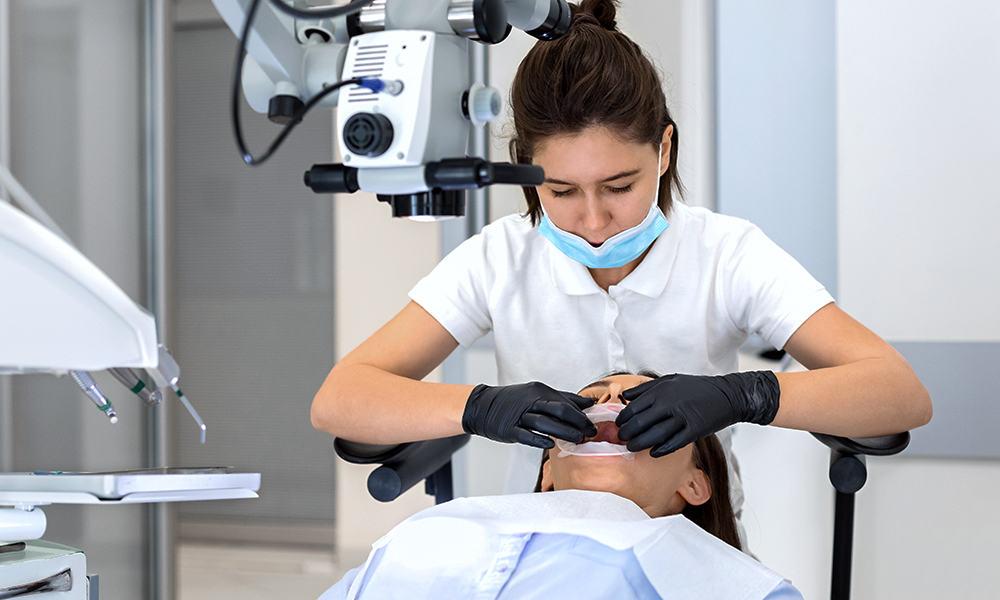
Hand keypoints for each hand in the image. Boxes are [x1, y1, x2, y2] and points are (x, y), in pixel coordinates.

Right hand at [462, 382, 597, 448]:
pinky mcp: (509, 428)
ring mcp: (519, 415)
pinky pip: (526, 434)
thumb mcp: (537, 394)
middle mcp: (530, 401)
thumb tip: (588, 404)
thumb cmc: (514, 402)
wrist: (482, 405)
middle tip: (589, 433)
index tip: (593, 425)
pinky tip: (550, 444)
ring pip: (545, 422)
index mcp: (539, 391)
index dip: (581, 414)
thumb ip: (562, 399)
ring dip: (563, 432)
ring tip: (577, 440)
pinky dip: (539, 439)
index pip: (566, 402)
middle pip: (559, 410)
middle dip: (577, 422)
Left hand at [615, 371, 779, 456]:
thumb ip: (645, 389)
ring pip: (654, 435)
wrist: (726, 395)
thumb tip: (625, 396)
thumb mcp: (669, 381)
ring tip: (632, 448)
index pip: (633, 408)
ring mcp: (682, 418)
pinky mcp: (694, 430)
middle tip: (622, 439)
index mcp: (661, 391)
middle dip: (627, 433)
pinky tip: (653, 453)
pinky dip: (661, 449)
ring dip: (639, 444)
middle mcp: (669, 404)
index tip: (618, 425)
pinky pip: (673, 443)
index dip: (622, 419)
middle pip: (640, 423)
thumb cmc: (696, 387)